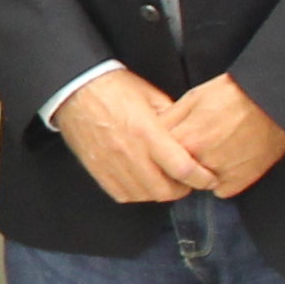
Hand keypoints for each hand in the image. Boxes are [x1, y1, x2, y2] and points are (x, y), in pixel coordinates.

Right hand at [52, 70, 208, 206]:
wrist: (75, 89)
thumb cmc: (114, 88)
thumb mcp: (152, 96)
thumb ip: (173, 119)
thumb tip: (188, 135)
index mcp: (147, 132)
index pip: (182, 168)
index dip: (201, 178)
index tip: (209, 178)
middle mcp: (130, 153)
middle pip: (164, 190)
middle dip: (182, 189)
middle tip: (186, 181)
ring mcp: (111, 164)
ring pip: (143, 195)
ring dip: (159, 192)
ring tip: (164, 181)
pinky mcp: (97, 169)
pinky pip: (121, 194)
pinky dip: (137, 193)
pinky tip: (142, 182)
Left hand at [167, 73, 284, 196]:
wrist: (275, 102)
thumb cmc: (234, 95)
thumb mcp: (194, 98)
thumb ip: (170, 120)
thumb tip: (152, 132)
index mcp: (184, 140)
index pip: (156, 155)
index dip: (161, 147)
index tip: (171, 140)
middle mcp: (199, 162)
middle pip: (175, 171)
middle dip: (178, 161)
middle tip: (197, 143)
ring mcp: (219, 175)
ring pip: (196, 182)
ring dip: (200, 171)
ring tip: (216, 148)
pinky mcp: (238, 183)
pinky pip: (219, 189)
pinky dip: (221, 178)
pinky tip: (230, 158)